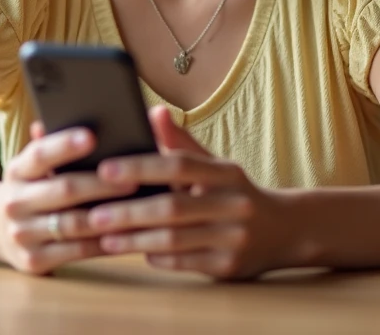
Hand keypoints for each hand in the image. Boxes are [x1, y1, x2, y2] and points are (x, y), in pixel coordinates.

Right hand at [0, 121, 138, 274]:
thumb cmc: (33, 188)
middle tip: (136, 178)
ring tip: (139, 207)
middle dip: (102, 184)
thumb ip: (54, 144)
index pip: (40, 154)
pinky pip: (76, 251)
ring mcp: (22, 233)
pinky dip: (103, 243)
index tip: (93, 136)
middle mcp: (15, 201)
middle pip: (64, 190)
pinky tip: (126, 234)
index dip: (65, 145)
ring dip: (109, 216)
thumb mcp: (34, 166)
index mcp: (17, 170)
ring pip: (73, 223)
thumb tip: (78, 111)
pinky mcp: (33, 260)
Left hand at [86, 107, 288, 279]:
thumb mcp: (216, 165)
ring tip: (103, 236)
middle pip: (172, 208)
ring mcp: (233, 238)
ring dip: (134, 240)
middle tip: (94, 213)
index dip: (140, 167)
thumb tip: (153, 111)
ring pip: (174, 240)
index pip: (179, 166)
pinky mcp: (229, 267)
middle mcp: (233, 204)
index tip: (105, 169)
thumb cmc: (235, 193)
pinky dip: (156, 257)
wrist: (285, 230)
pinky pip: (183, 263)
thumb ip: (181, 143)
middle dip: (129, 212)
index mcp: (227, 173)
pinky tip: (134, 251)